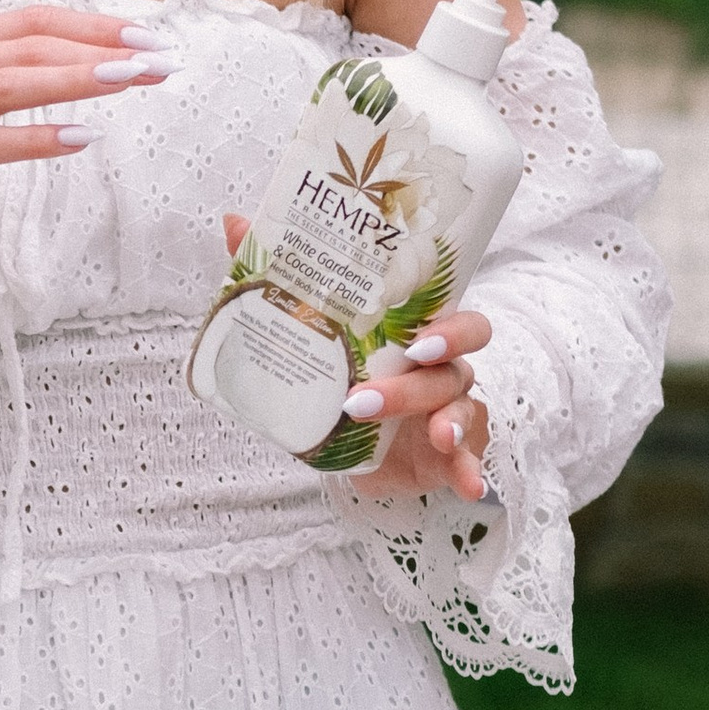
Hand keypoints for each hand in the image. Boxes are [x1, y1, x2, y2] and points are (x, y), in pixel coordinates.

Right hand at [0, 7, 167, 339]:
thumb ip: (3, 77)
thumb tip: (79, 59)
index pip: (29, 20)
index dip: (90, 24)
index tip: (147, 36)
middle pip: (25, 46)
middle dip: (97, 50)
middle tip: (155, 61)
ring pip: (6, 85)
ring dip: (73, 81)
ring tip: (127, 82)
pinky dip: (33, 139)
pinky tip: (78, 139)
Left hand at [220, 216, 491, 504]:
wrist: (348, 449)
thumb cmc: (339, 378)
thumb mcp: (310, 339)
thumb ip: (280, 281)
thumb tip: (235, 221)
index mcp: (416, 335)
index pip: (454, 316)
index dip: (449, 324)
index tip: (420, 336)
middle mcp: (443, 368)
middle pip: (453, 362)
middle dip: (426, 371)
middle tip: (390, 379)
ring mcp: (452, 409)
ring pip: (458, 406)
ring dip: (443, 419)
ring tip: (433, 435)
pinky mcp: (452, 452)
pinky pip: (471, 459)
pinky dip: (473, 472)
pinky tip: (471, 487)